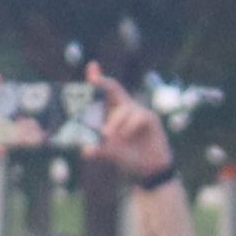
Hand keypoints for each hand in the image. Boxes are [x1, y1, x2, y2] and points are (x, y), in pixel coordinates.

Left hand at [76, 67, 172, 182]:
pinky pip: (137, 116)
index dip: (99, 78)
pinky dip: (128, 127)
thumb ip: (99, 150)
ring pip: (123, 109)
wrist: (148, 168)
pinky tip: (124, 137)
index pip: (105, 92)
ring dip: (114, 122)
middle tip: (93, 79)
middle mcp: (125, 108)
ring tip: (107, 136)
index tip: (92, 67)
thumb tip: (85, 151)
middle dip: (103, 82)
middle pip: (114, 89)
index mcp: (112, 112)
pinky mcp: (150, 118)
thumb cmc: (127, 155)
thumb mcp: (110, 153)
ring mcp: (138, 111)